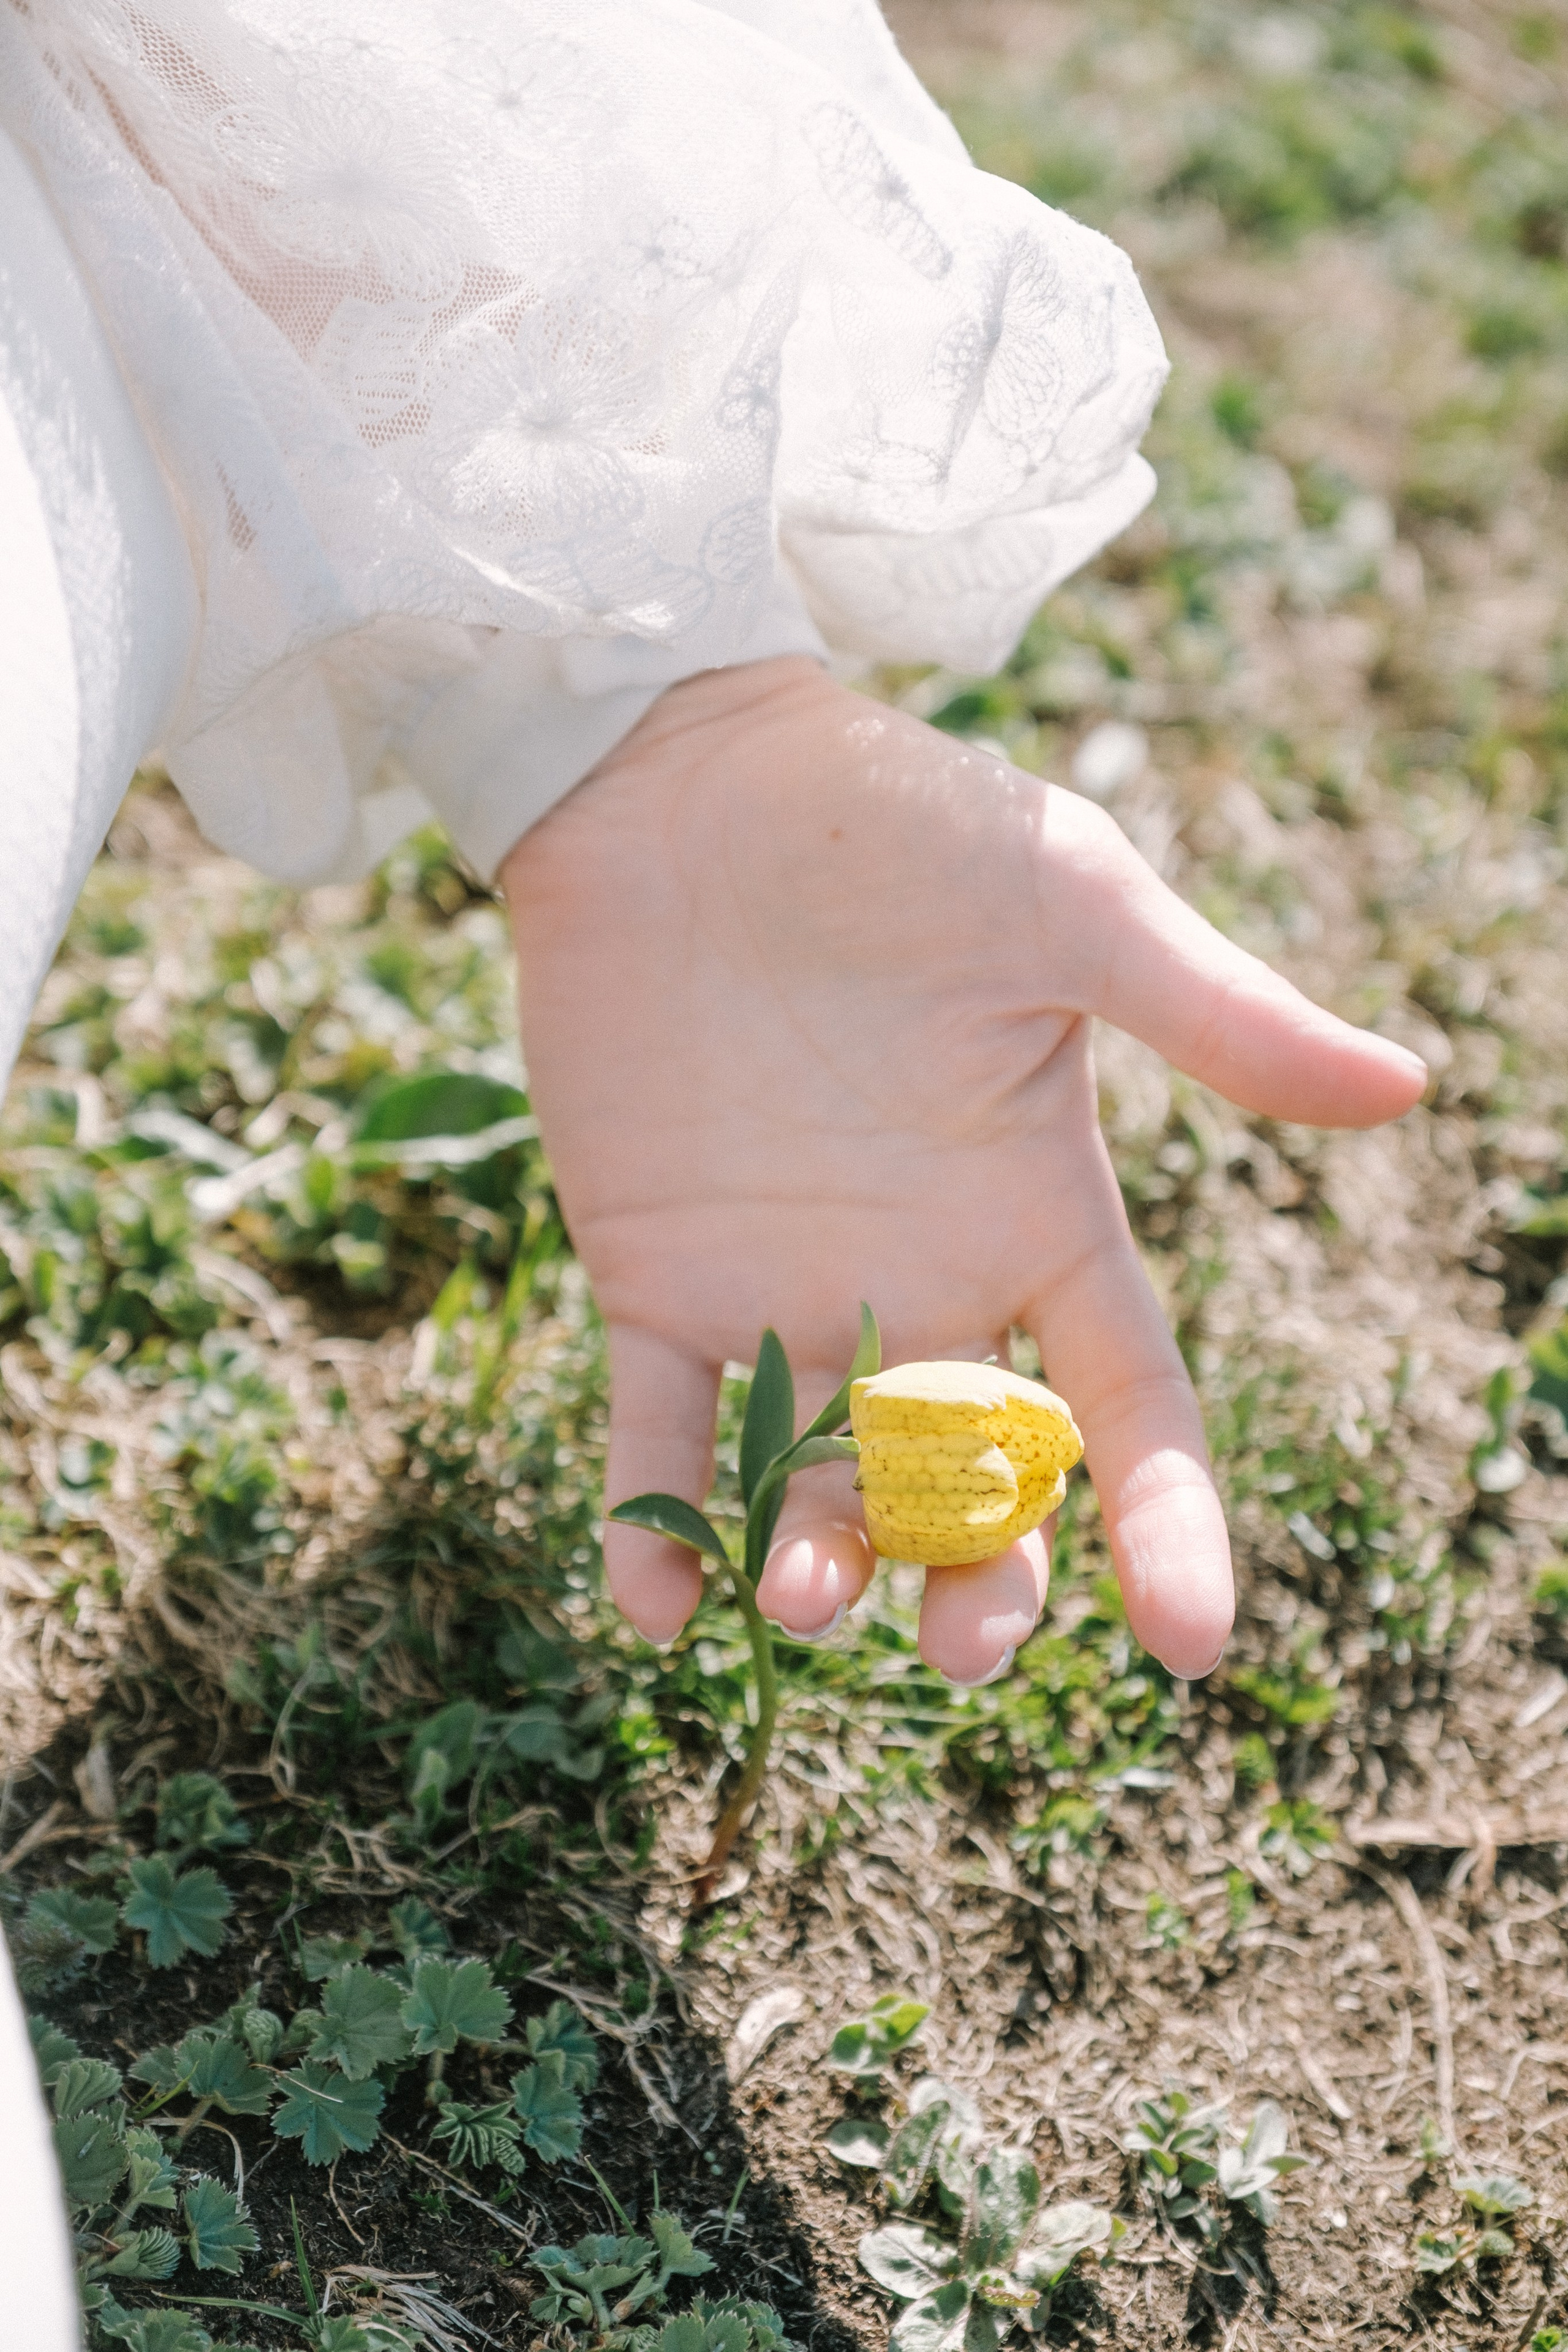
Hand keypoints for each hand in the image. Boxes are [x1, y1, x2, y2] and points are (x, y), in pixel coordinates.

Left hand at [500, 659, 1423, 1680]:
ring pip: (817, 1480)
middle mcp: (922, 1281)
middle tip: (963, 1647)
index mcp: (1037, 1215)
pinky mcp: (653, 1279)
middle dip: (980, 1576)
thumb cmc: (898, 826)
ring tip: (805, 1595)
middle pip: (974, 1481)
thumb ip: (1216, 1017)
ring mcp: (782, 1291)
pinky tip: (656, 1604)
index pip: (1127, 1398)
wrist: (687, 779)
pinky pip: (656, 1432)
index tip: (1192, 1643)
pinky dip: (650, 1520)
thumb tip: (1404, 1087)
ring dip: (818, 1561)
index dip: (1165, 1519)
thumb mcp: (1072, 914)